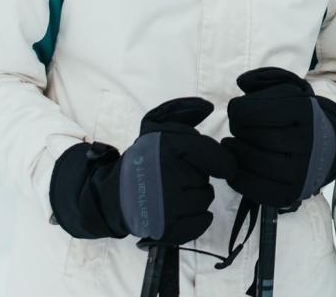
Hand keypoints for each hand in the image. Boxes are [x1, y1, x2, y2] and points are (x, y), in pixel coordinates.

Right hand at [49, 96, 235, 244]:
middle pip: (208, 178)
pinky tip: (183, 211)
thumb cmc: (142, 159)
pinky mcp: (165, 228)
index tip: (221, 166)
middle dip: (198, 177)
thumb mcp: (157, 126)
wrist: (113, 195)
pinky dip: (198, 219)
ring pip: (205, 199)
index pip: (213, 154)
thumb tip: (209, 107)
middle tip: (178, 176)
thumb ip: (184, 111)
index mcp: (168, 148)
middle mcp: (168, 176)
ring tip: (176, 192)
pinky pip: (201, 223)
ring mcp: (167, 205)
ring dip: (197, 197)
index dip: (222, 161)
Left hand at [222, 67, 335, 207]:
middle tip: (237, 128)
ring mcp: (301, 170)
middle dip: (238, 130)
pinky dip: (238, 178)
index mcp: (305, 111)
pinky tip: (236, 166)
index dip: (238, 109)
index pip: (258, 110)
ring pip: (255, 162)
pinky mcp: (292, 193)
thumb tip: (241, 83)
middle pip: (255, 136)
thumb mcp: (288, 89)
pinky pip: (257, 189)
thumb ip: (263, 79)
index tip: (237, 109)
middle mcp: (307, 140)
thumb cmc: (298, 116)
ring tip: (233, 145)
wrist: (327, 147)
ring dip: (236, 153)